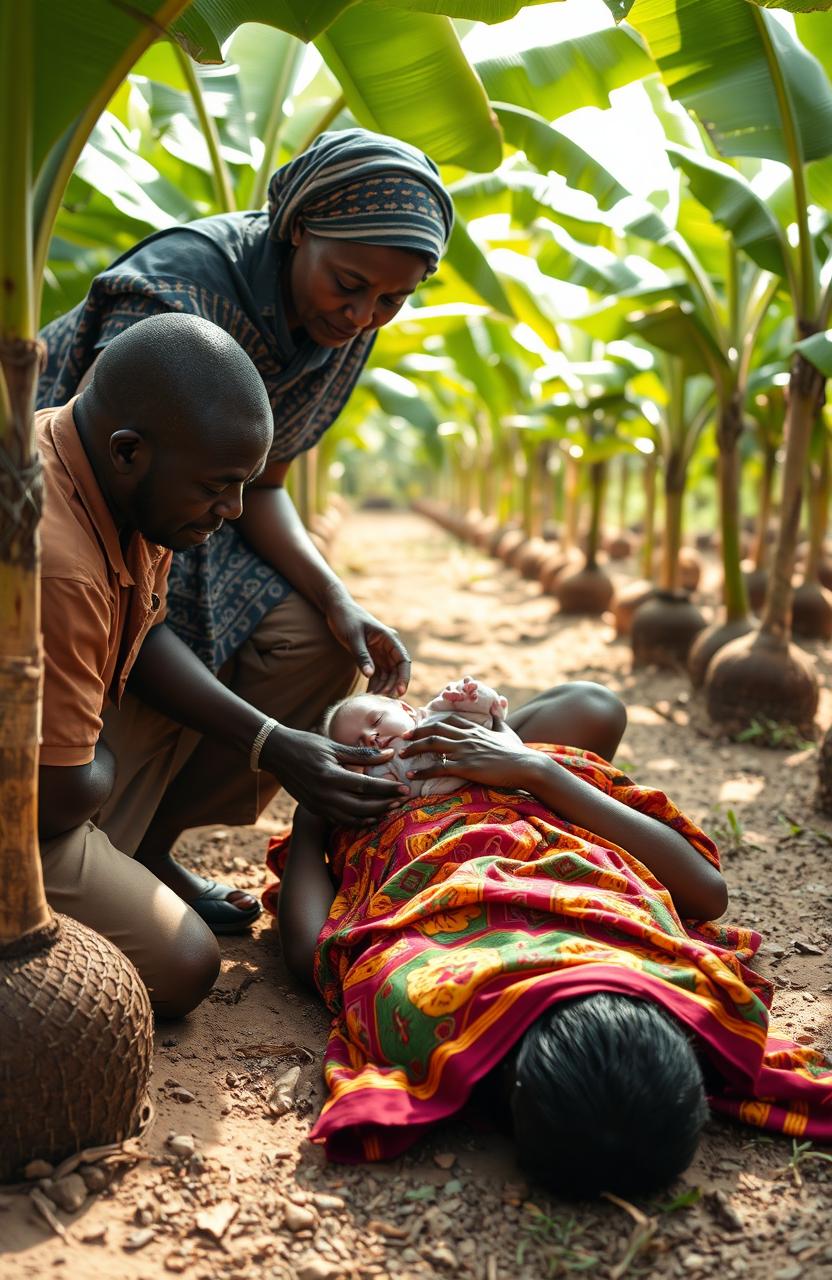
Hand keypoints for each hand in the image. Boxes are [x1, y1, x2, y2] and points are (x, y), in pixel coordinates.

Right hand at [261, 723, 408, 823]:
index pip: (366, 786)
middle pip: (362, 806)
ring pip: (352, 818)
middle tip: (403, 800)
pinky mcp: (313, 808)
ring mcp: (318, 804)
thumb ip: (363, 754)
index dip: (387, 789)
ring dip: (373, 815)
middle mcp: (324, 795)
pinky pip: (339, 820)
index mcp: (330, 776)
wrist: (275, 753)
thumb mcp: (334, 746)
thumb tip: (390, 753)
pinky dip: (357, 821)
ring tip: (390, 809)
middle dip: (385, 805)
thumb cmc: (305, 744)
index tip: (405, 788)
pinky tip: (370, 816)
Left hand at [323, 586, 409, 695]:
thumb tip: (370, 675)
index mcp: (389, 638)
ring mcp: (379, 653)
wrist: (336, 609)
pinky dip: (374, 684)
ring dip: (383, 687)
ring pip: (387, 674)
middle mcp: (387, 647)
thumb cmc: (346, 618)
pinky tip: (369, 694)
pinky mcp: (371, 657)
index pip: (403, 660)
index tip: (399, 691)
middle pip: (396, 670)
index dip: (403, 677)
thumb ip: (362, 656)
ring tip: (374, 700)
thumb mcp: (353, 637)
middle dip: (392, 686)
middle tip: (383, 700)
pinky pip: (376, 674)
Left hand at [399, 716, 537, 789]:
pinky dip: (422, 771)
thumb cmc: (517, 751)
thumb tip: (497, 707)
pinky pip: (438, 767)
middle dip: (416, 733)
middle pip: (435, 729)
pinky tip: (412, 775)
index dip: (431, 722)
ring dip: (414, 749)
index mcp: (474, 728)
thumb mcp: (506, 731)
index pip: (447, 720)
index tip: (418, 726)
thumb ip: (497, 720)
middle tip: (404, 737)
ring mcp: (465, 750)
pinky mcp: (466, 767)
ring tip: (402, 755)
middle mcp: (466, 736)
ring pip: (432, 745)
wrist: (526, 765)